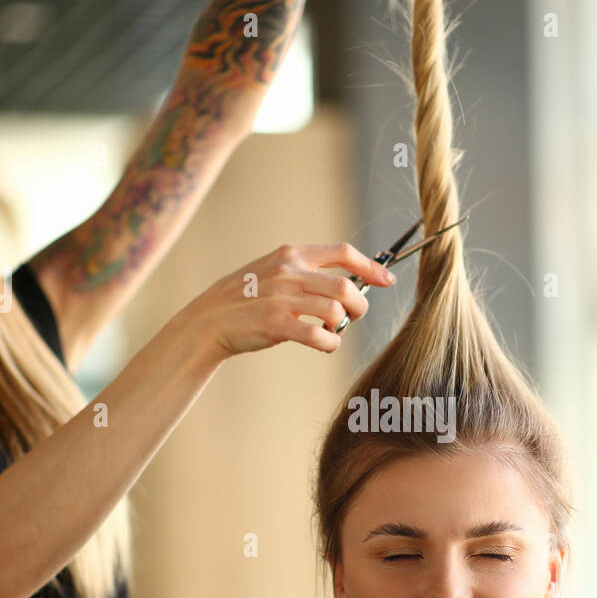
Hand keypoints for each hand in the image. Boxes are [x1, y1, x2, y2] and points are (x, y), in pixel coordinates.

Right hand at [182, 243, 395, 360]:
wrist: (209, 320)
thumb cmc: (246, 298)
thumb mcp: (274, 270)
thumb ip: (305, 272)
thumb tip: (347, 282)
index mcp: (291, 254)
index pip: (342, 252)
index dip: (370, 267)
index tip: (387, 280)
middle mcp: (289, 272)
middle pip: (346, 286)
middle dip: (360, 305)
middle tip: (355, 316)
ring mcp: (282, 298)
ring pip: (336, 311)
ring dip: (343, 326)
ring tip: (333, 331)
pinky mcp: (276, 324)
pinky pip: (319, 336)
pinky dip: (330, 343)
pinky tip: (325, 345)